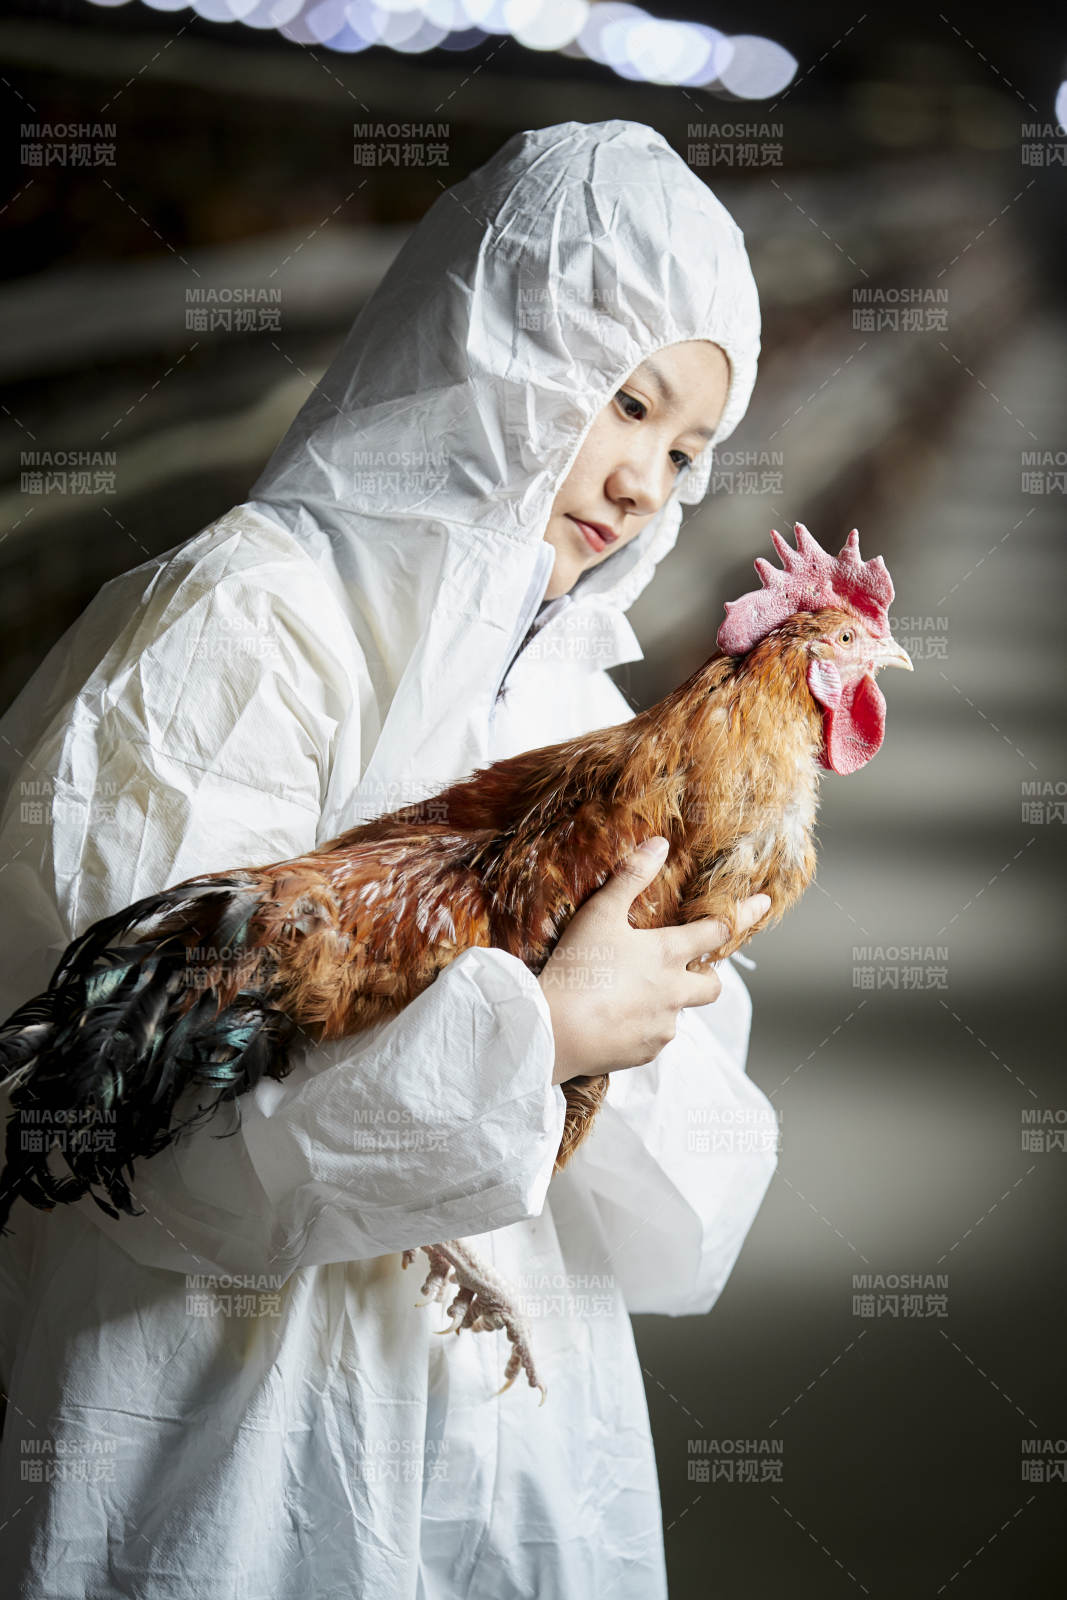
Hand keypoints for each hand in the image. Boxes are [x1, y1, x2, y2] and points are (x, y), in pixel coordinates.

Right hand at [538, 837, 769, 1086]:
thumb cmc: (577, 967)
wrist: (556, 1030)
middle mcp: (674, 992)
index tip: (763, 902)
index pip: (718, 930)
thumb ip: (630, 877)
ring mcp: (663, 1025)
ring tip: (632, 994)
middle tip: (687, 968)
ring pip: (680, 1012)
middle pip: (712, 985)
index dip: (743, 913)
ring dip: (668, 1002)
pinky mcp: (646, 1052)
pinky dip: (643, 1027)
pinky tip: (616, 1020)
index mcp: (667, 954)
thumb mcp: (599, 914)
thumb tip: (659, 844)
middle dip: (708, 975)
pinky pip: (655, 1037)